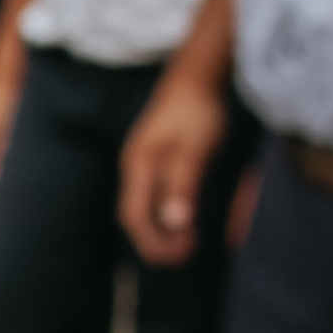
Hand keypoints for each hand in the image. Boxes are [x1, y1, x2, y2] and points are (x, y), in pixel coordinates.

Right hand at [118, 73, 225, 266]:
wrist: (195, 78)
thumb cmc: (196, 111)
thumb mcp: (194, 149)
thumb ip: (183, 185)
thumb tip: (176, 223)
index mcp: (139, 167)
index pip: (135, 217)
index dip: (155, 240)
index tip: (185, 249)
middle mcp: (136, 169)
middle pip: (136, 217)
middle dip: (157, 242)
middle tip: (186, 255)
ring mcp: (144, 165)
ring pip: (146, 208)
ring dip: (163, 231)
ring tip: (188, 243)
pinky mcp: (157, 161)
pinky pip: (157, 196)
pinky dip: (169, 214)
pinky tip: (186, 218)